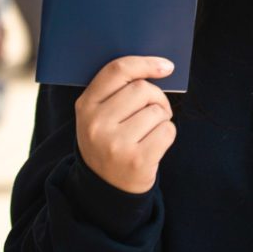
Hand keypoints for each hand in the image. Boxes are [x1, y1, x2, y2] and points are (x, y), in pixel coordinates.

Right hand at [75, 56, 176, 193]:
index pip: (117, 70)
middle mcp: (96, 124)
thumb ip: (118, 90)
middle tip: (154, 112)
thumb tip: (161, 67)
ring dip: (162, 118)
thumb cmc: (110, 141)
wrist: (106, 188)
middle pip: (143, 89)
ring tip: (149, 132)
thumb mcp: (100, 115)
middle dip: (156, 97)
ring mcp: (115, 144)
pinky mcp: (137, 161)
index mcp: (85, 106)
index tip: (166, 67)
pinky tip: (154, 145)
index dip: (145, 63)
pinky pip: (167, 131)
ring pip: (157, 110)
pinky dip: (167, 134)